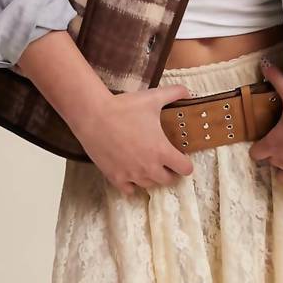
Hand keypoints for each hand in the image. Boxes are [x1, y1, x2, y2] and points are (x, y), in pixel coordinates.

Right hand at [76, 82, 197, 195]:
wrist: (94, 115)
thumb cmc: (124, 107)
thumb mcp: (153, 97)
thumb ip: (175, 93)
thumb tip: (188, 92)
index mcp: (162, 151)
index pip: (185, 169)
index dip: (185, 163)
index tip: (181, 158)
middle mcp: (149, 168)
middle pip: (168, 180)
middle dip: (170, 172)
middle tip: (165, 162)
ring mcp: (132, 175)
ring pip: (149, 185)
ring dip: (152, 177)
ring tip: (148, 166)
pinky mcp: (116, 177)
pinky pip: (129, 191)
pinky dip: (132, 185)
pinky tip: (131, 174)